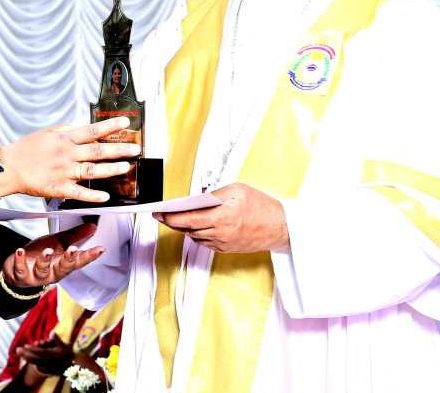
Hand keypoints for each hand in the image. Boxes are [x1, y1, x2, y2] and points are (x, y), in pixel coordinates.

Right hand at [0, 117, 139, 202]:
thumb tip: (83, 128)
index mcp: (65, 139)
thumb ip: (67, 131)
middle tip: (136, 149)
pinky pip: (79, 192)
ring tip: (126, 167)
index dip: (111, 126)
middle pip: (97, 151)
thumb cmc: (26, 149)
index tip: (127, 122)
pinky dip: (92, 195)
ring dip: (111, 169)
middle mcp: (67, 154)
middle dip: (119, 149)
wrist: (9, 167)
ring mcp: (64, 172)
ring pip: (92, 170)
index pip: (92, 130)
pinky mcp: (58, 188)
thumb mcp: (48, 133)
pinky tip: (106, 196)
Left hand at [2, 223, 102, 288]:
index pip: (79, 260)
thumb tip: (92, 227)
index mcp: (63, 264)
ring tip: (47, 251)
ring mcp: (38, 276)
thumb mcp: (58, 243)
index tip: (100, 249)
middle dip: (69, 259)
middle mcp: (53, 272)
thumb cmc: (39, 256)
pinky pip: (21, 270)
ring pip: (43, 270)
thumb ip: (74, 236)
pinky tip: (21, 251)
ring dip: (45, 261)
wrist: (17, 270)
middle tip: (73, 250)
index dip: (90, 255)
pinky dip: (21, 261)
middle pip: (64, 268)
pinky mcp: (22, 276)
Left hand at [16, 335, 73, 375]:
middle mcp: (48, 362)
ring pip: (34, 363)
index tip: (25, 346)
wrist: (69, 368)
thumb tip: (52, 332)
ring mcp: (46, 368)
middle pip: (35, 359)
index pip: (41, 353)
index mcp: (53, 355)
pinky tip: (24, 357)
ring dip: (26, 357)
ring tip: (19, 352)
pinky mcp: (44, 371)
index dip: (33, 350)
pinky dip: (29, 361)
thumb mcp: (63, 346)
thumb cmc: (66, 354)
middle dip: (25, 354)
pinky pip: (35, 365)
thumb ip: (57, 339)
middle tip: (17, 349)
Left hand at [154, 183, 288, 252]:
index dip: (170, 216)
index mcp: (221, 216)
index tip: (158, 213)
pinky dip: (198, 234)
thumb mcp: (237, 190)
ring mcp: (223, 243)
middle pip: (187, 229)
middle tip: (162, 215)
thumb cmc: (261, 206)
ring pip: (195, 236)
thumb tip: (197, 198)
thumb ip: (214, 194)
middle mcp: (220, 232)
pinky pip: (205, 242)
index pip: (188, 218)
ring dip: (185, 228)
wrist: (281, 227)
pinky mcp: (226, 249)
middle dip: (173, 222)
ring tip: (177, 219)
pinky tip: (197, 226)